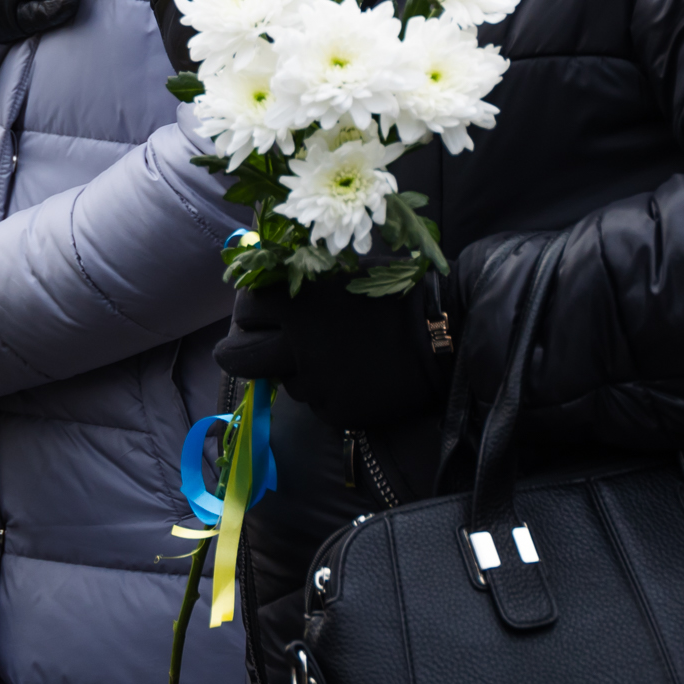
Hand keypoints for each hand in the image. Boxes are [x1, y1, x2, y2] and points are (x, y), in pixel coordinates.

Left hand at [215, 274, 453, 430]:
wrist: (446, 331)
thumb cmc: (398, 290)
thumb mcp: (343, 272)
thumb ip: (301, 282)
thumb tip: (266, 285)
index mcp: (297, 302)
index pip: (245, 308)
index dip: (249, 310)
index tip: (257, 313)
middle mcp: (297, 345)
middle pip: (238, 357)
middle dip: (237, 351)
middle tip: (247, 349)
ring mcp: (315, 383)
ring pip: (284, 381)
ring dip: (296, 369)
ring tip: (333, 355)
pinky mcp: (336, 412)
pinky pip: (318, 402)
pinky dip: (329, 390)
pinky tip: (356, 374)